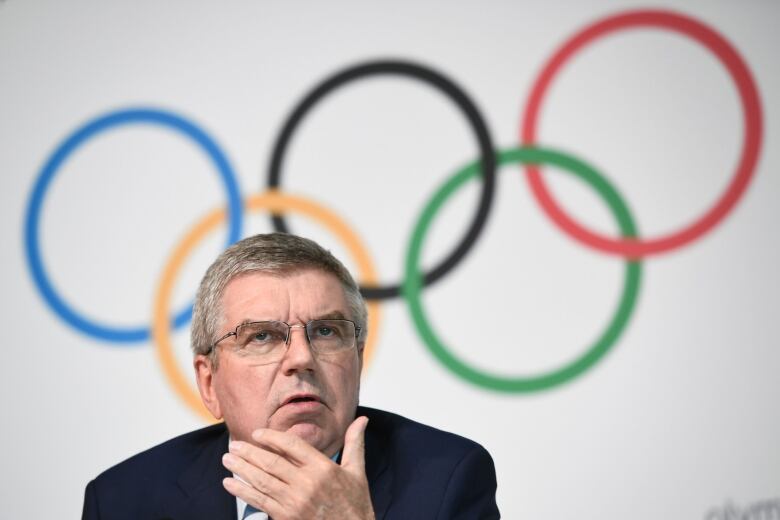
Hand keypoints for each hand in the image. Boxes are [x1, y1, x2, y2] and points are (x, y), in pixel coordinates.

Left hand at [222, 416, 374, 519]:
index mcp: (323, 468)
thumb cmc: (355, 504)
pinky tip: (230, 484)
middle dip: (249, 452)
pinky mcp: (287, 518)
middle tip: (233, 445)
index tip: (257, 433)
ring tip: (228, 459)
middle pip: (271, 462)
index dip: (272, 437)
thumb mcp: (358, 472)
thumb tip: (362, 418)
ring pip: (262, 481)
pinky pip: (260, 502)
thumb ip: (355, 443)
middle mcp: (307, 483)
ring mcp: (295, 502)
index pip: (291, 445)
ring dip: (241, 469)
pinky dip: (242, 492)